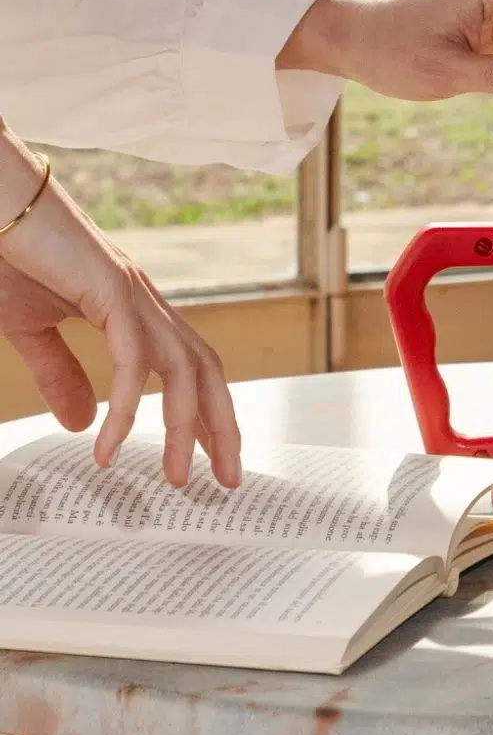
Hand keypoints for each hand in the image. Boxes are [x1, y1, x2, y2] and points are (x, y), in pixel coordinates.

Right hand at [0, 136, 241, 488]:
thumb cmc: (4, 253)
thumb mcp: (32, 328)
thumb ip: (61, 374)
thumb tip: (85, 424)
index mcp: (138, 313)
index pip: (192, 372)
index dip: (209, 417)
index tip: (215, 461)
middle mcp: (148, 304)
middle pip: (207, 374)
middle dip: (221, 429)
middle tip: (227, 481)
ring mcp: (134, 294)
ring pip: (184, 371)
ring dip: (184, 428)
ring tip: (177, 478)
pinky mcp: (110, 288)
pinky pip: (131, 360)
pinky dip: (127, 407)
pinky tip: (108, 445)